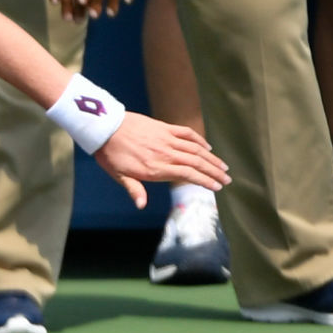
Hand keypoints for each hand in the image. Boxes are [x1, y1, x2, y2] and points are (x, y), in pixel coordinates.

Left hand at [91, 112, 229, 208]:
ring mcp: (167, 139)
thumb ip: (134, 189)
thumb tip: (141, 206)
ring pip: (196, 149)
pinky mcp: (165, 128)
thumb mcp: (119, 175)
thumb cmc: (111, 154)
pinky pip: (187, 134)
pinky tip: (207, 148)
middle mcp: (166, 154)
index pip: (188, 175)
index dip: (205, 181)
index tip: (217, 187)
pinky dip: (200, 140)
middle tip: (227, 179)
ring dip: (212, 158)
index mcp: (156, 168)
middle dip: (214, 172)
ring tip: (224, 167)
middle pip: (197, 163)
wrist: (105, 127)